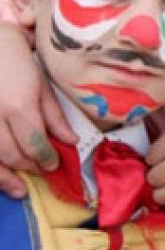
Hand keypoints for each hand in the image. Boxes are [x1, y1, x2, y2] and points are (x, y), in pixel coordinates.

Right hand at [0, 22, 76, 196]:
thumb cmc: (15, 60)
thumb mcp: (41, 85)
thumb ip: (54, 116)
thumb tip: (71, 142)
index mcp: (18, 106)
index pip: (35, 144)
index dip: (46, 158)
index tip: (54, 164)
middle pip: (12, 155)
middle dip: (29, 167)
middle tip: (42, 171)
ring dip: (5, 177)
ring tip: (19, 189)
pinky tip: (0, 175)